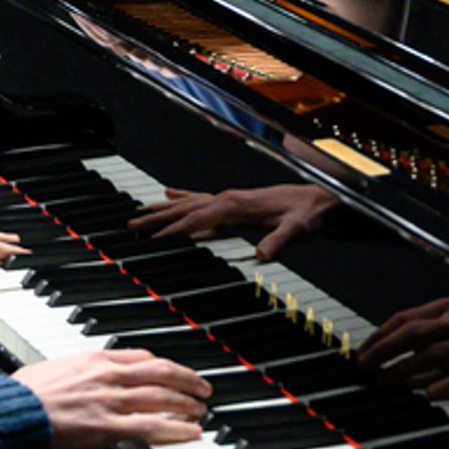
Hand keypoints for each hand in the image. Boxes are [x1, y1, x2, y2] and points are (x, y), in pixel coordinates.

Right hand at [17, 347, 210, 448]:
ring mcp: (112, 400)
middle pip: (161, 372)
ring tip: (202, 411)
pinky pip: (153, 426)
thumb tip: (77, 379)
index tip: (173, 372)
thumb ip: (75, 373)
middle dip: (186, 379)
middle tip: (202, 388)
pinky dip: (177, 429)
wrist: (13, 411)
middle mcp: (109, 375)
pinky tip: (192, 433)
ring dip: (187, 403)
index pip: (141, 357)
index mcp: (95, 359)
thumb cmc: (25, 394)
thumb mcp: (54, 370)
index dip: (163, 366)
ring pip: (163, 397)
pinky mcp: (109, 426)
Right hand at [128, 183, 336, 260]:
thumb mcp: (296, 229)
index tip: (153, 239)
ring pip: (187, 202)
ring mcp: (228, 198)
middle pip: (184, 208)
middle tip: (130, 225)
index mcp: (236, 205)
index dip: (175, 229)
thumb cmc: (306, 213)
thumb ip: (278, 240)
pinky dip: (180, 197)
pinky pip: (198, 198)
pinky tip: (169, 194)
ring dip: (161, 208)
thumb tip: (262, 254)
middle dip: (156, 218)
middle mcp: (228, 198)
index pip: (197, 217)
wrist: (318, 199)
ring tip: (138, 212)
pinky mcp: (233, 200)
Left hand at [356, 297, 448, 399]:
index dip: (380, 333)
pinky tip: (429, 394)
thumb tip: (402, 334)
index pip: (405, 318)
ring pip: (433, 354)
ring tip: (385, 381)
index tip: (363, 348)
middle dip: (383, 349)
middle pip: (412, 334)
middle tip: (364, 365)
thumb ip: (434, 320)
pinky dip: (447, 385)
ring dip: (405, 368)